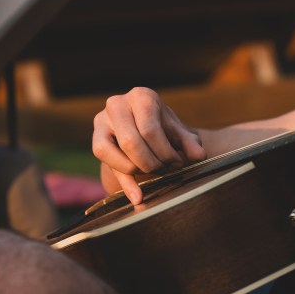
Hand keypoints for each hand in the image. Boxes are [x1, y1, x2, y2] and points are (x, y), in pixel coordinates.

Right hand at [92, 87, 205, 203]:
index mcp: (141, 96)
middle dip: (152, 162)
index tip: (177, 163)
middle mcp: (117, 104)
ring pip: (114, 152)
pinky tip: (138, 196)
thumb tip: (199, 156)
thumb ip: (190, 142)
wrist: (141, 126)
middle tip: (167, 170)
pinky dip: (125, 183)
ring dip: (138, 168)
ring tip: (155, 171)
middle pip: (131, 142)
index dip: (165, 151)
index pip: (150, 129)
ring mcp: (101, 121)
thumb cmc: (162, 126)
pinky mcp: (95, 140)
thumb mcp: (178, 131)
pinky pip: (106, 163)